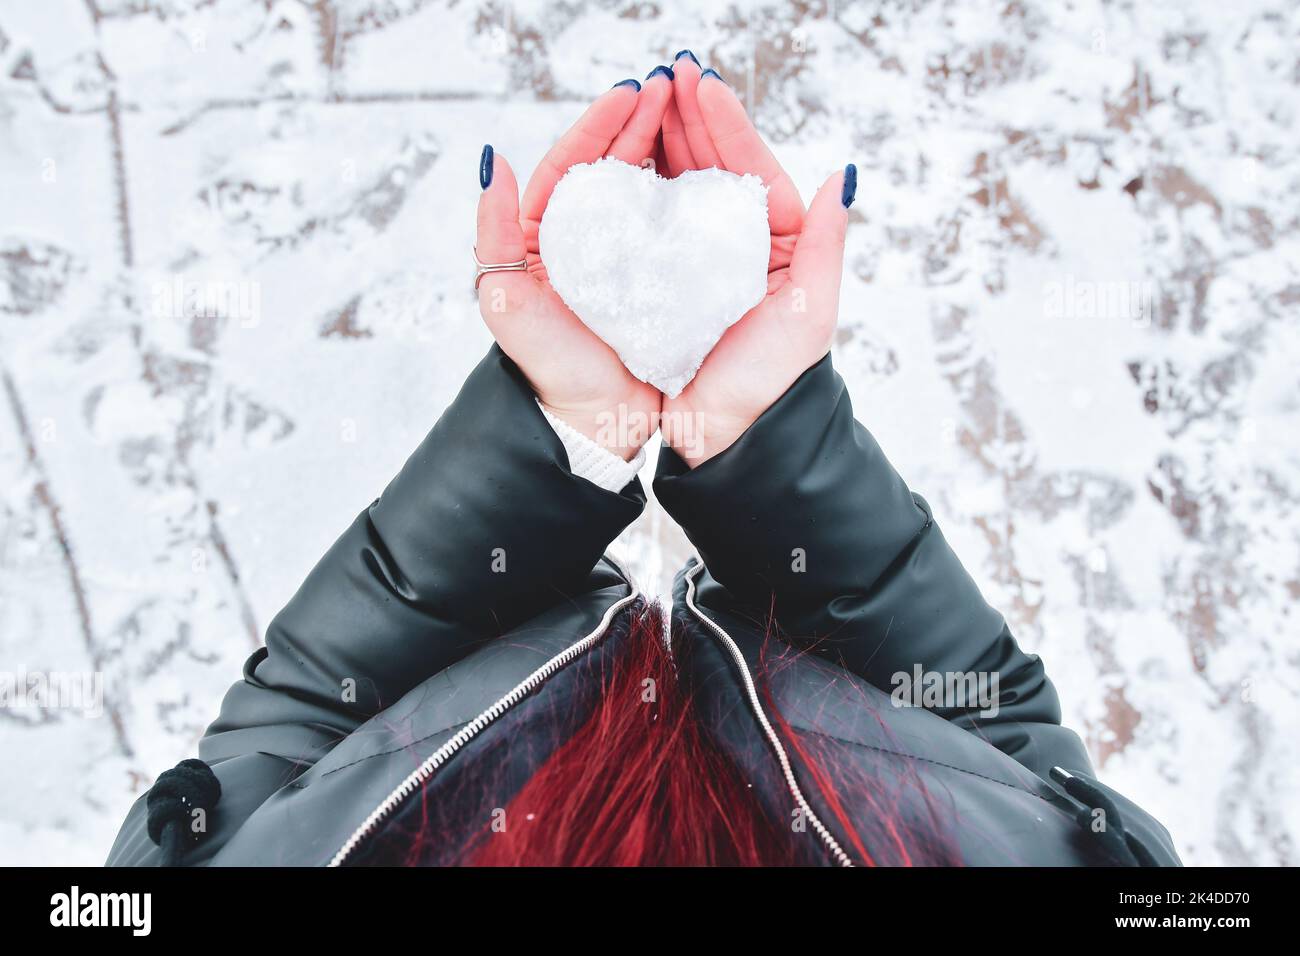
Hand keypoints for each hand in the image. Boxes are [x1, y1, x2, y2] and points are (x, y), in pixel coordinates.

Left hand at [474, 75, 672, 460]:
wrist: (593, 421)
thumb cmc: (548, 366)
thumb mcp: (506, 302)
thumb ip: (492, 235)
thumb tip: (493, 162)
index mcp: (545, 235)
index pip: (573, 164)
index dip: (600, 125)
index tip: (629, 92)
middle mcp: (586, 239)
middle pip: (614, 165)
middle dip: (641, 121)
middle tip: (669, 85)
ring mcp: (624, 256)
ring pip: (647, 186)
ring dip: (668, 145)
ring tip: (694, 108)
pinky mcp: (659, 276)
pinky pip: (676, 223)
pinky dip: (691, 191)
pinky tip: (713, 168)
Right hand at [657, 58, 855, 466]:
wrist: (729, 437)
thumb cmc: (775, 380)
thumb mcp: (811, 310)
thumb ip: (826, 242)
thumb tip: (843, 175)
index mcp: (772, 242)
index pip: (748, 167)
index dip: (725, 123)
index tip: (702, 82)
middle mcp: (729, 245)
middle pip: (707, 167)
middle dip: (686, 117)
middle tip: (666, 71)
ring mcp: (688, 262)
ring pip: (672, 187)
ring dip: (657, 141)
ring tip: (640, 97)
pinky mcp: (651, 284)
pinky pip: (639, 226)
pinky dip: (628, 189)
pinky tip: (615, 158)